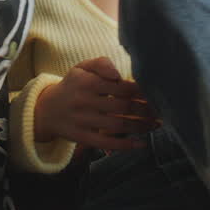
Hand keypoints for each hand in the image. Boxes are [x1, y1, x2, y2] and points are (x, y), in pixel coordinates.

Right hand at [33, 58, 157, 150]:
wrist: (46, 109)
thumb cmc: (72, 85)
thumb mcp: (81, 68)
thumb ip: (101, 63)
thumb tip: (118, 74)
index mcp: (87, 81)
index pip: (121, 87)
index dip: (141, 92)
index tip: (156, 94)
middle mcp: (84, 101)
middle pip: (123, 107)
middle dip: (146, 110)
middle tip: (162, 111)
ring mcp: (83, 120)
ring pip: (118, 125)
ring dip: (141, 127)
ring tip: (156, 125)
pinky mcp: (82, 137)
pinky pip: (106, 143)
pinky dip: (125, 145)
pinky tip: (140, 144)